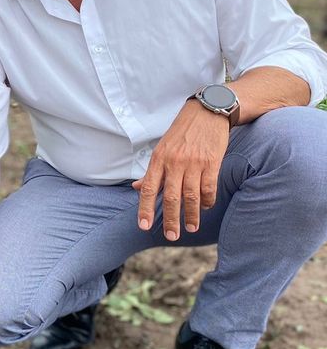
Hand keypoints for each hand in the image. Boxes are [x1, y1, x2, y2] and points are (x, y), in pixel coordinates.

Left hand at [132, 100, 230, 240]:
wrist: (207, 112)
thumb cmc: (182, 131)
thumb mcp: (162, 148)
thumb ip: (151, 171)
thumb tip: (136, 187)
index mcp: (158, 159)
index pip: (148, 188)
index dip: (144, 208)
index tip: (143, 226)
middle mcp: (174, 162)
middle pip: (170, 197)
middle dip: (170, 219)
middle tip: (172, 236)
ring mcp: (194, 162)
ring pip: (190, 195)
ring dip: (191, 215)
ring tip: (191, 228)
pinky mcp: (212, 162)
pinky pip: (208, 187)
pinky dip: (207, 201)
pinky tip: (205, 207)